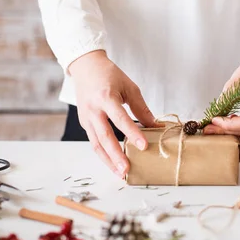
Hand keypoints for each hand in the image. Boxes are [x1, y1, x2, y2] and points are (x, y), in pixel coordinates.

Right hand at [69, 50, 156, 176]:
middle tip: (127, 170)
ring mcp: (86, 118)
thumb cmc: (109, 75)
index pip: (120, 119)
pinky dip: (103, 153)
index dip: (132, 133)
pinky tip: (113, 162)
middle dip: (116, 155)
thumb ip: (141, 108)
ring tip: (120, 173)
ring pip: (96, 144)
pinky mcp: (84, 123)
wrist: (85, 67)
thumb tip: (156, 126)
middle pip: (104, 137)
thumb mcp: (129, 87)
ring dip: (108, 160)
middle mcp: (93, 110)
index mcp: (105, 97)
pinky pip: (94, 141)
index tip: (143, 146)